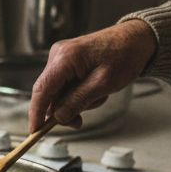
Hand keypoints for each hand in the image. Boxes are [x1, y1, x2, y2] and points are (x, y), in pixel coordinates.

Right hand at [28, 20, 156, 130]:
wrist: (136, 40)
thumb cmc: (124, 56)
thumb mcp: (104, 83)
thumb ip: (78, 101)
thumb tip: (58, 117)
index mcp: (65, 57)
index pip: (42, 89)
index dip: (36, 113)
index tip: (35, 131)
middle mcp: (58, 55)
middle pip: (49, 93)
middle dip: (64, 109)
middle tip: (80, 121)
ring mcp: (61, 57)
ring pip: (58, 92)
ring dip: (75, 101)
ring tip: (99, 94)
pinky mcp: (66, 61)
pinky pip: (64, 85)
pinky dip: (78, 94)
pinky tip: (95, 90)